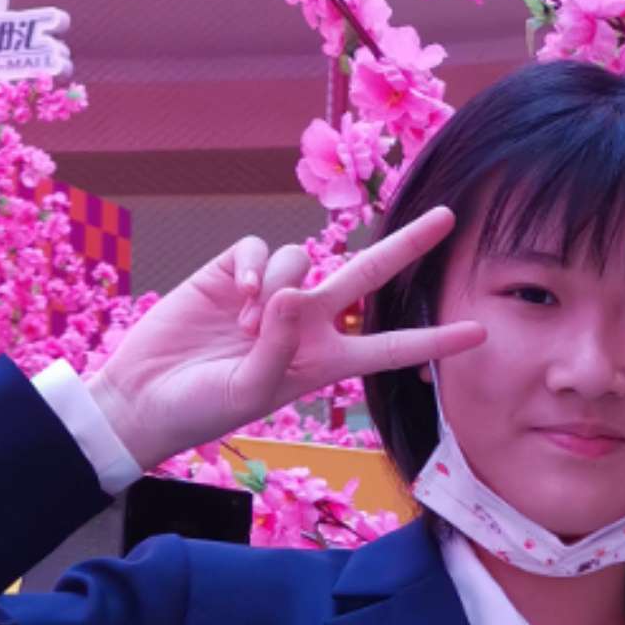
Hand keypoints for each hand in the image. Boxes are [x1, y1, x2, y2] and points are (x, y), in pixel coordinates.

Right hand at [82, 206, 487, 473]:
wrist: (144, 394)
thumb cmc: (202, 406)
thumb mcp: (250, 390)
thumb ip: (278, 345)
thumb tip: (293, 292)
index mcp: (324, 361)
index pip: (391, 348)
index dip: (433, 341)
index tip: (480, 334)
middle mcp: (307, 321)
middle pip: (368, 276)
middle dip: (408, 245)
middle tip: (449, 217)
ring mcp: (273, 293)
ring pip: (303, 259)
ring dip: (277, 286)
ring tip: (242, 327)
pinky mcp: (235, 270)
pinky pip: (262, 248)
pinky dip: (253, 266)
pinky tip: (234, 291)